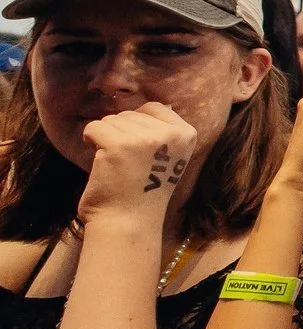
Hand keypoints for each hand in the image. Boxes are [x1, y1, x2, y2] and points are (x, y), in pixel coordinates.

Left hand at [76, 103, 198, 225]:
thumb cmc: (143, 192)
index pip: (154, 108)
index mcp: (186, 134)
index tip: (140, 154)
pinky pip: (94, 128)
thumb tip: (161, 106)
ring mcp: (144, 139)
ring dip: (105, 140)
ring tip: (117, 166)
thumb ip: (165, 133)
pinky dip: (90, 142)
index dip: (138, 127)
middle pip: (130, 114)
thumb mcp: (168, 158)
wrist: (128, 223)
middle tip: (128, 164)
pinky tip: (101, 162)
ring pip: (110, 120)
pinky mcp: (118, 145)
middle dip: (121, 134)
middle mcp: (169, 133)